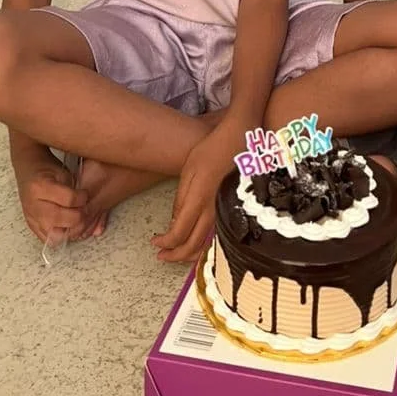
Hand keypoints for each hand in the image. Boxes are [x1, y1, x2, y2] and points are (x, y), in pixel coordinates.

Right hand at [17, 162, 95, 244]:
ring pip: (55, 234)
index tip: (85, 195)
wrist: (28, 170)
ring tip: (75, 218)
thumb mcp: (62, 172)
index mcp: (40, 186)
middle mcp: (33, 205)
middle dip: (78, 215)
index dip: (82, 198)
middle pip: (62, 219)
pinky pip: (48, 240)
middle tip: (83, 209)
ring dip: (70, 229)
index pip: (69, 199)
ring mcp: (31, 218)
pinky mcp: (31, 226)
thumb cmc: (46, 169)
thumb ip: (73, 189)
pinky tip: (66, 225)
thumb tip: (86, 204)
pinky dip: (60, 236)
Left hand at [151, 124, 241, 262]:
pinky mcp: (233, 211)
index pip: (179, 233)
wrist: (241, 140)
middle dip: (174, 255)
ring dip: (189, 254)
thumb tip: (174, 222)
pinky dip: (204, 246)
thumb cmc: (214, 150)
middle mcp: (214, 211)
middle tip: (161, 254)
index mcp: (200, 199)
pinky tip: (197, 244)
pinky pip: (217, 237)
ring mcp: (226, 213)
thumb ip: (181, 197)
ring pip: (207, 245)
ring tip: (176, 253)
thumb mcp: (190, 169)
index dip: (165, 243)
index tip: (155, 242)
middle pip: (193, 246)